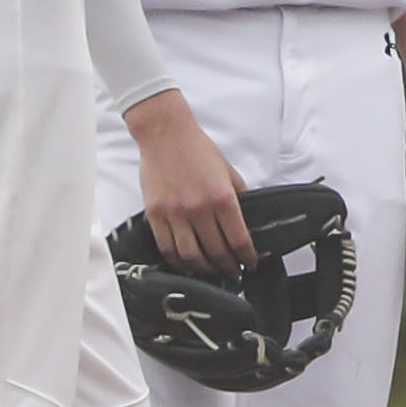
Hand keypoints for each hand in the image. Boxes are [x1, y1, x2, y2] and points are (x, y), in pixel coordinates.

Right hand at [127, 90, 253, 270]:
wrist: (166, 134)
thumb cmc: (198, 149)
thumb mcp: (228, 171)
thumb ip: (239, 196)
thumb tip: (247, 221)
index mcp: (222, 198)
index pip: (239, 240)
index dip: (247, 257)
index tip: (250, 263)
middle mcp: (199, 209)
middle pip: (216, 252)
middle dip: (228, 267)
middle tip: (233, 272)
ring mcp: (175, 214)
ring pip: (190, 256)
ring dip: (204, 269)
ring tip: (211, 271)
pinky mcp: (156, 214)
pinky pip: (167, 247)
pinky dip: (178, 261)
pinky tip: (186, 263)